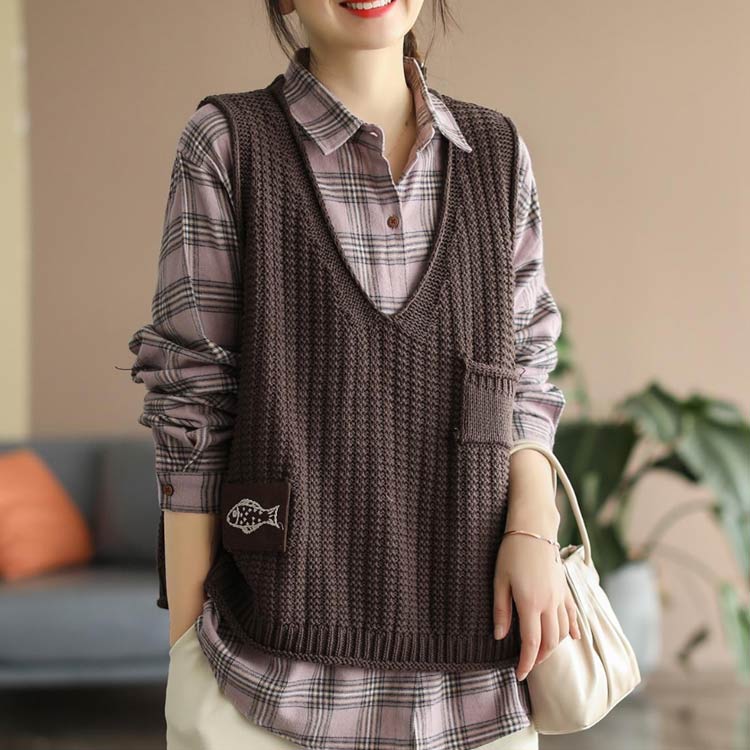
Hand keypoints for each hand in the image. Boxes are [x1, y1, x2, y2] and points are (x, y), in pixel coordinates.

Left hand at [493, 532, 580, 680]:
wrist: (533, 528)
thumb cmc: (511, 552)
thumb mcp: (499, 580)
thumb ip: (501, 610)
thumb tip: (500, 636)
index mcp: (531, 604)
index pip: (531, 644)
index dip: (526, 663)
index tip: (519, 674)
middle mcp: (549, 604)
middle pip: (549, 642)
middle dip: (539, 658)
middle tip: (527, 665)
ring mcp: (560, 597)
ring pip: (562, 632)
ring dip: (553, 646)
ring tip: (540, 652)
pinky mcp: (564, 589)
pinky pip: (573, 615)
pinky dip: (572, 629)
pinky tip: (572, 638)